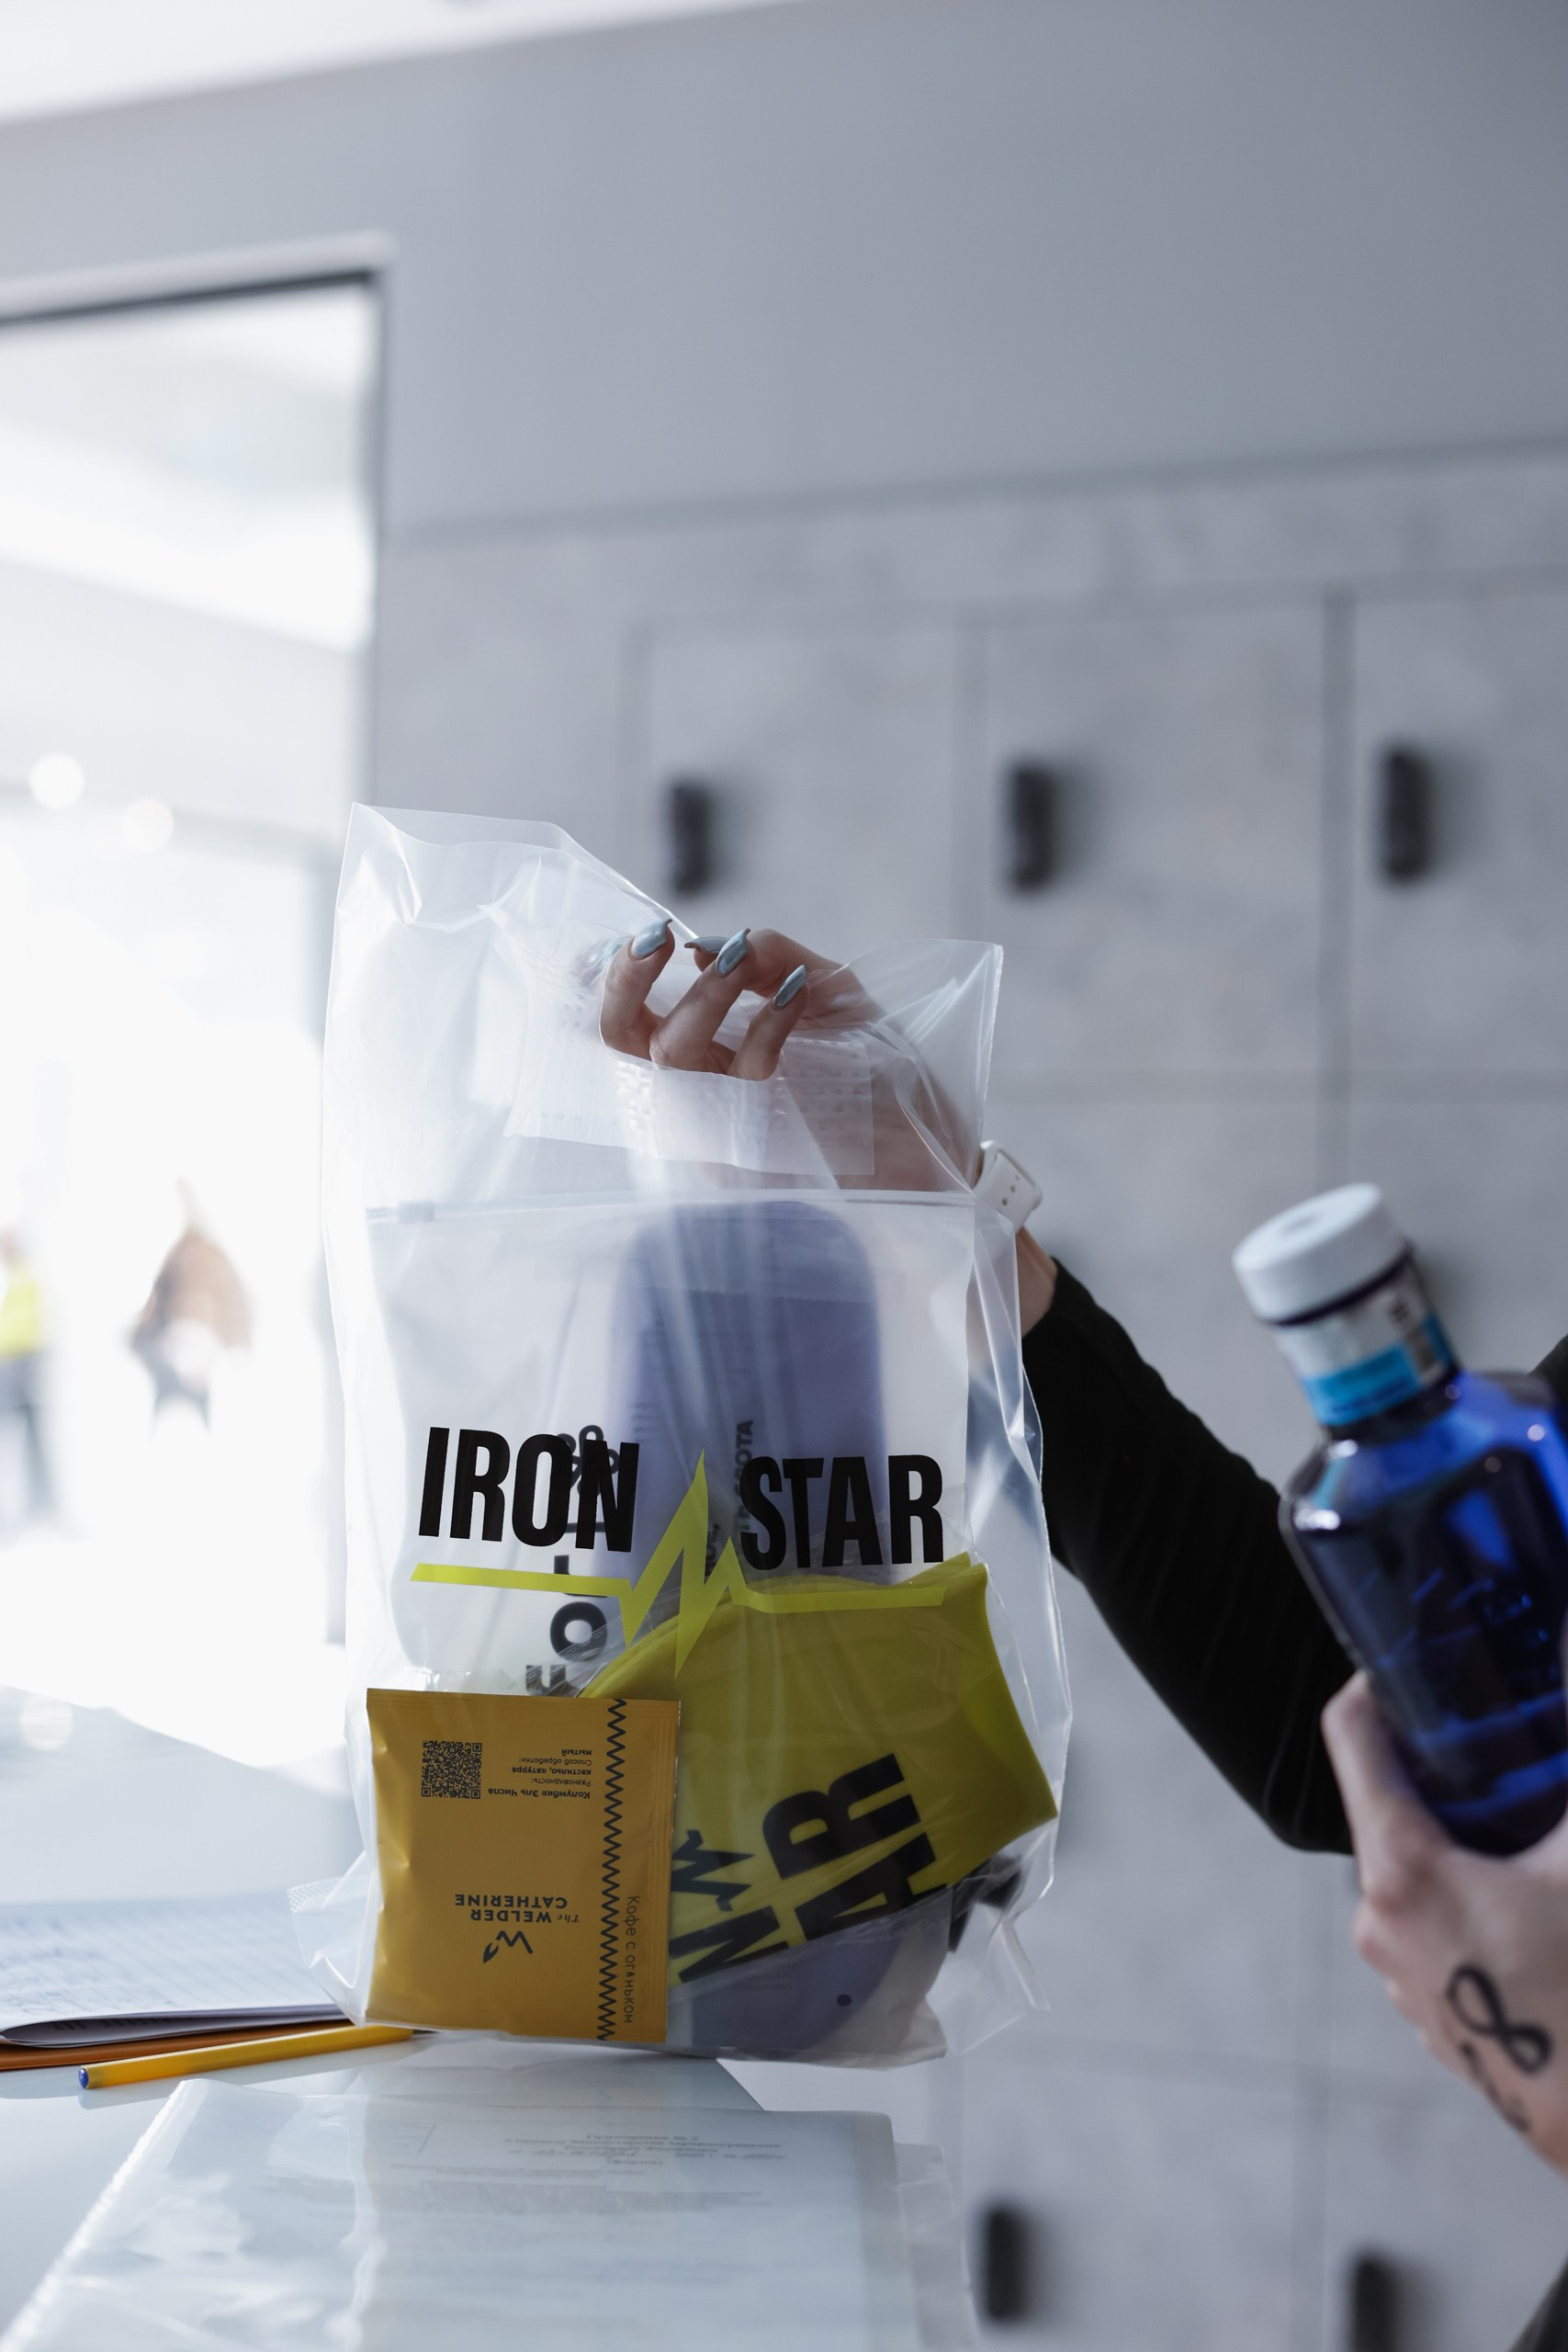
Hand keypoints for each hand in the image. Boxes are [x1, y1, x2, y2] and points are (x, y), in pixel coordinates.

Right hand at [600, 919, 1060, 1308]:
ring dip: (707, 996)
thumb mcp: (832, 993)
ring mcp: (719, 1129)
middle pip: (621, 1041)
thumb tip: (709, 942)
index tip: (640, 930)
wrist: (941, 1148)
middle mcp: (700, 1095)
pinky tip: (798, 998)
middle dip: (629, 981)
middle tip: (661, 936)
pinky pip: (736, 1085)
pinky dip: (763, 1030)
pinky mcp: (750, 1156)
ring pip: (673, 1058)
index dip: (609, 977)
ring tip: (747, 961)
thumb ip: (776, 958)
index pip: (629, 1021)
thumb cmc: (884, 1073)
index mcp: (708, 1056)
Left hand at [1322, 1671, 1567, 2170]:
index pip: (1353, 1737)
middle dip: (1440, 1763)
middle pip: (1388, 1802)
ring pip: (1414, 1867)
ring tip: (1520, 1816)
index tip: (1414, 1659)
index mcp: (1404, 1870)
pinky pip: (1435, 1923)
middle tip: (1492, 1731)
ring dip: (1460, 1836)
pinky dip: (1471, 1893)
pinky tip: (1529, 1894)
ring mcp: (1402, 1975)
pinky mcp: (1433, 2013)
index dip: (1379, 1683)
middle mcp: (1380, 1921)